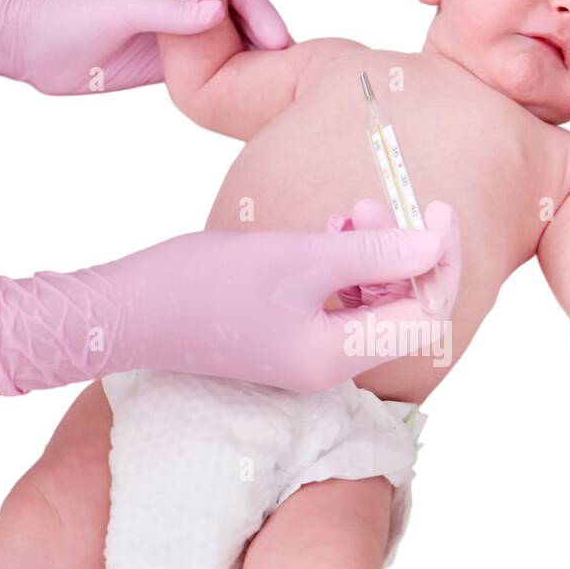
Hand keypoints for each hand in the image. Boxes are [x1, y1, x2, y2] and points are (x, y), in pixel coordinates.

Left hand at [0, 0, 291, 93]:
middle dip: (267, 38)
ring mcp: (179, 39)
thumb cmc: (72, 18)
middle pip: (239, 18)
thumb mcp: (123, 12)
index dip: (260, 11)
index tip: (279, 38)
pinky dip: (233, 83)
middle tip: (292, 66)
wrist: (34, 49)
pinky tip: (253, 99)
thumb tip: (217, 12)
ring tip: (282, 86)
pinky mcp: (170, 68)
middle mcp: (183, 6)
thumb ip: (170, 13)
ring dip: (255, 62)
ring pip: (229, 46)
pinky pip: (211, 73)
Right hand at [0, 208, 461, 396]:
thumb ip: (375, 254)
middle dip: (403, 253)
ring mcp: (307, 355)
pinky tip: (327, 232)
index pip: (427, 315)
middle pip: (404, 310)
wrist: (127, 309)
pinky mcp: (286, 337)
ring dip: (371, 254)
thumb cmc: (204, 283)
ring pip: (372, 303)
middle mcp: (330, 366)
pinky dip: (342, 266)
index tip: (439, 206)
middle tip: (371, 202)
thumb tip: (437, 245)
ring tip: (347, 212)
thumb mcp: (299, 258)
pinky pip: (338, 303)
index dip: (442, 260)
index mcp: (339, 357)